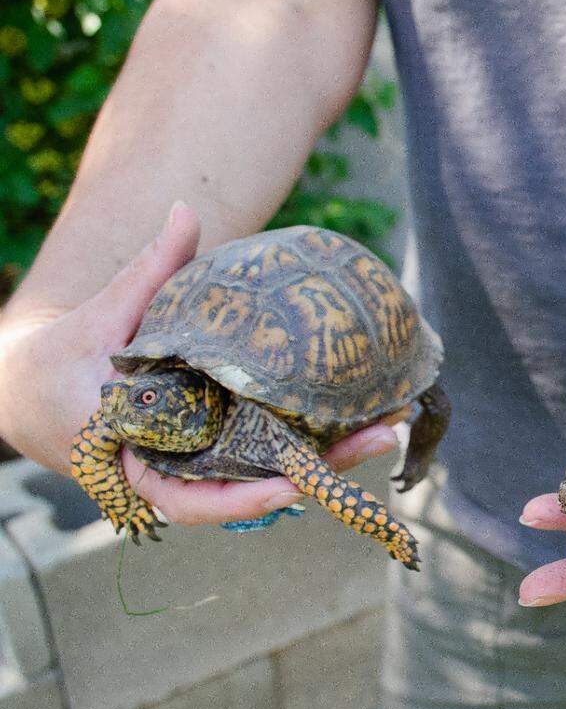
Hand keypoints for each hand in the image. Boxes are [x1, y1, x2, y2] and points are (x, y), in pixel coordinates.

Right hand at [0, 202, 400, 524]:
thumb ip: (149, 271)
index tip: (290, 487)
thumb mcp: (101, 316)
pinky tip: (354, 417)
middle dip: (316, 472)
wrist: (34, 390)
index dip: (244, 498)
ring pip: (264, 476)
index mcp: (131, 459)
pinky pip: (260, 455)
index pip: (192, 498)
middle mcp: (170, 472)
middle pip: (250, 489)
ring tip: (386, 421)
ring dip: (326, 457)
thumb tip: (185, 210)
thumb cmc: (62, 358)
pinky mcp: (212, 450)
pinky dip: (304, 441)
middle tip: (378, 436)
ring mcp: (195, 465)